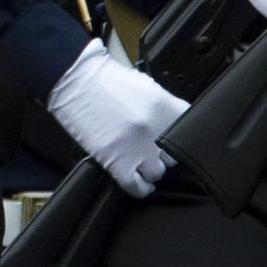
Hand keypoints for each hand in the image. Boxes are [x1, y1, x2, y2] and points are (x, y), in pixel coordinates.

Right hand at [47, 40, 187, 196]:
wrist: (75, 79)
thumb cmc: (105, 80)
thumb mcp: (146, 86)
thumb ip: (164, 108)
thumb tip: (174, 127)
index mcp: (167, 109)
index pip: (191, 134)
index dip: (181, 138)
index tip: (173, 140)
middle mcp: (157, 130)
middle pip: (174, 155)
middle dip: (162, 151)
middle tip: (149, 145)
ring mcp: (137, 148)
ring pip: (158, 172)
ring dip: (149, 167)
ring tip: (139, 159)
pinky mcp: (116, 162)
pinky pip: (137, 187)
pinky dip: (140, 187)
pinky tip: (137, 180)